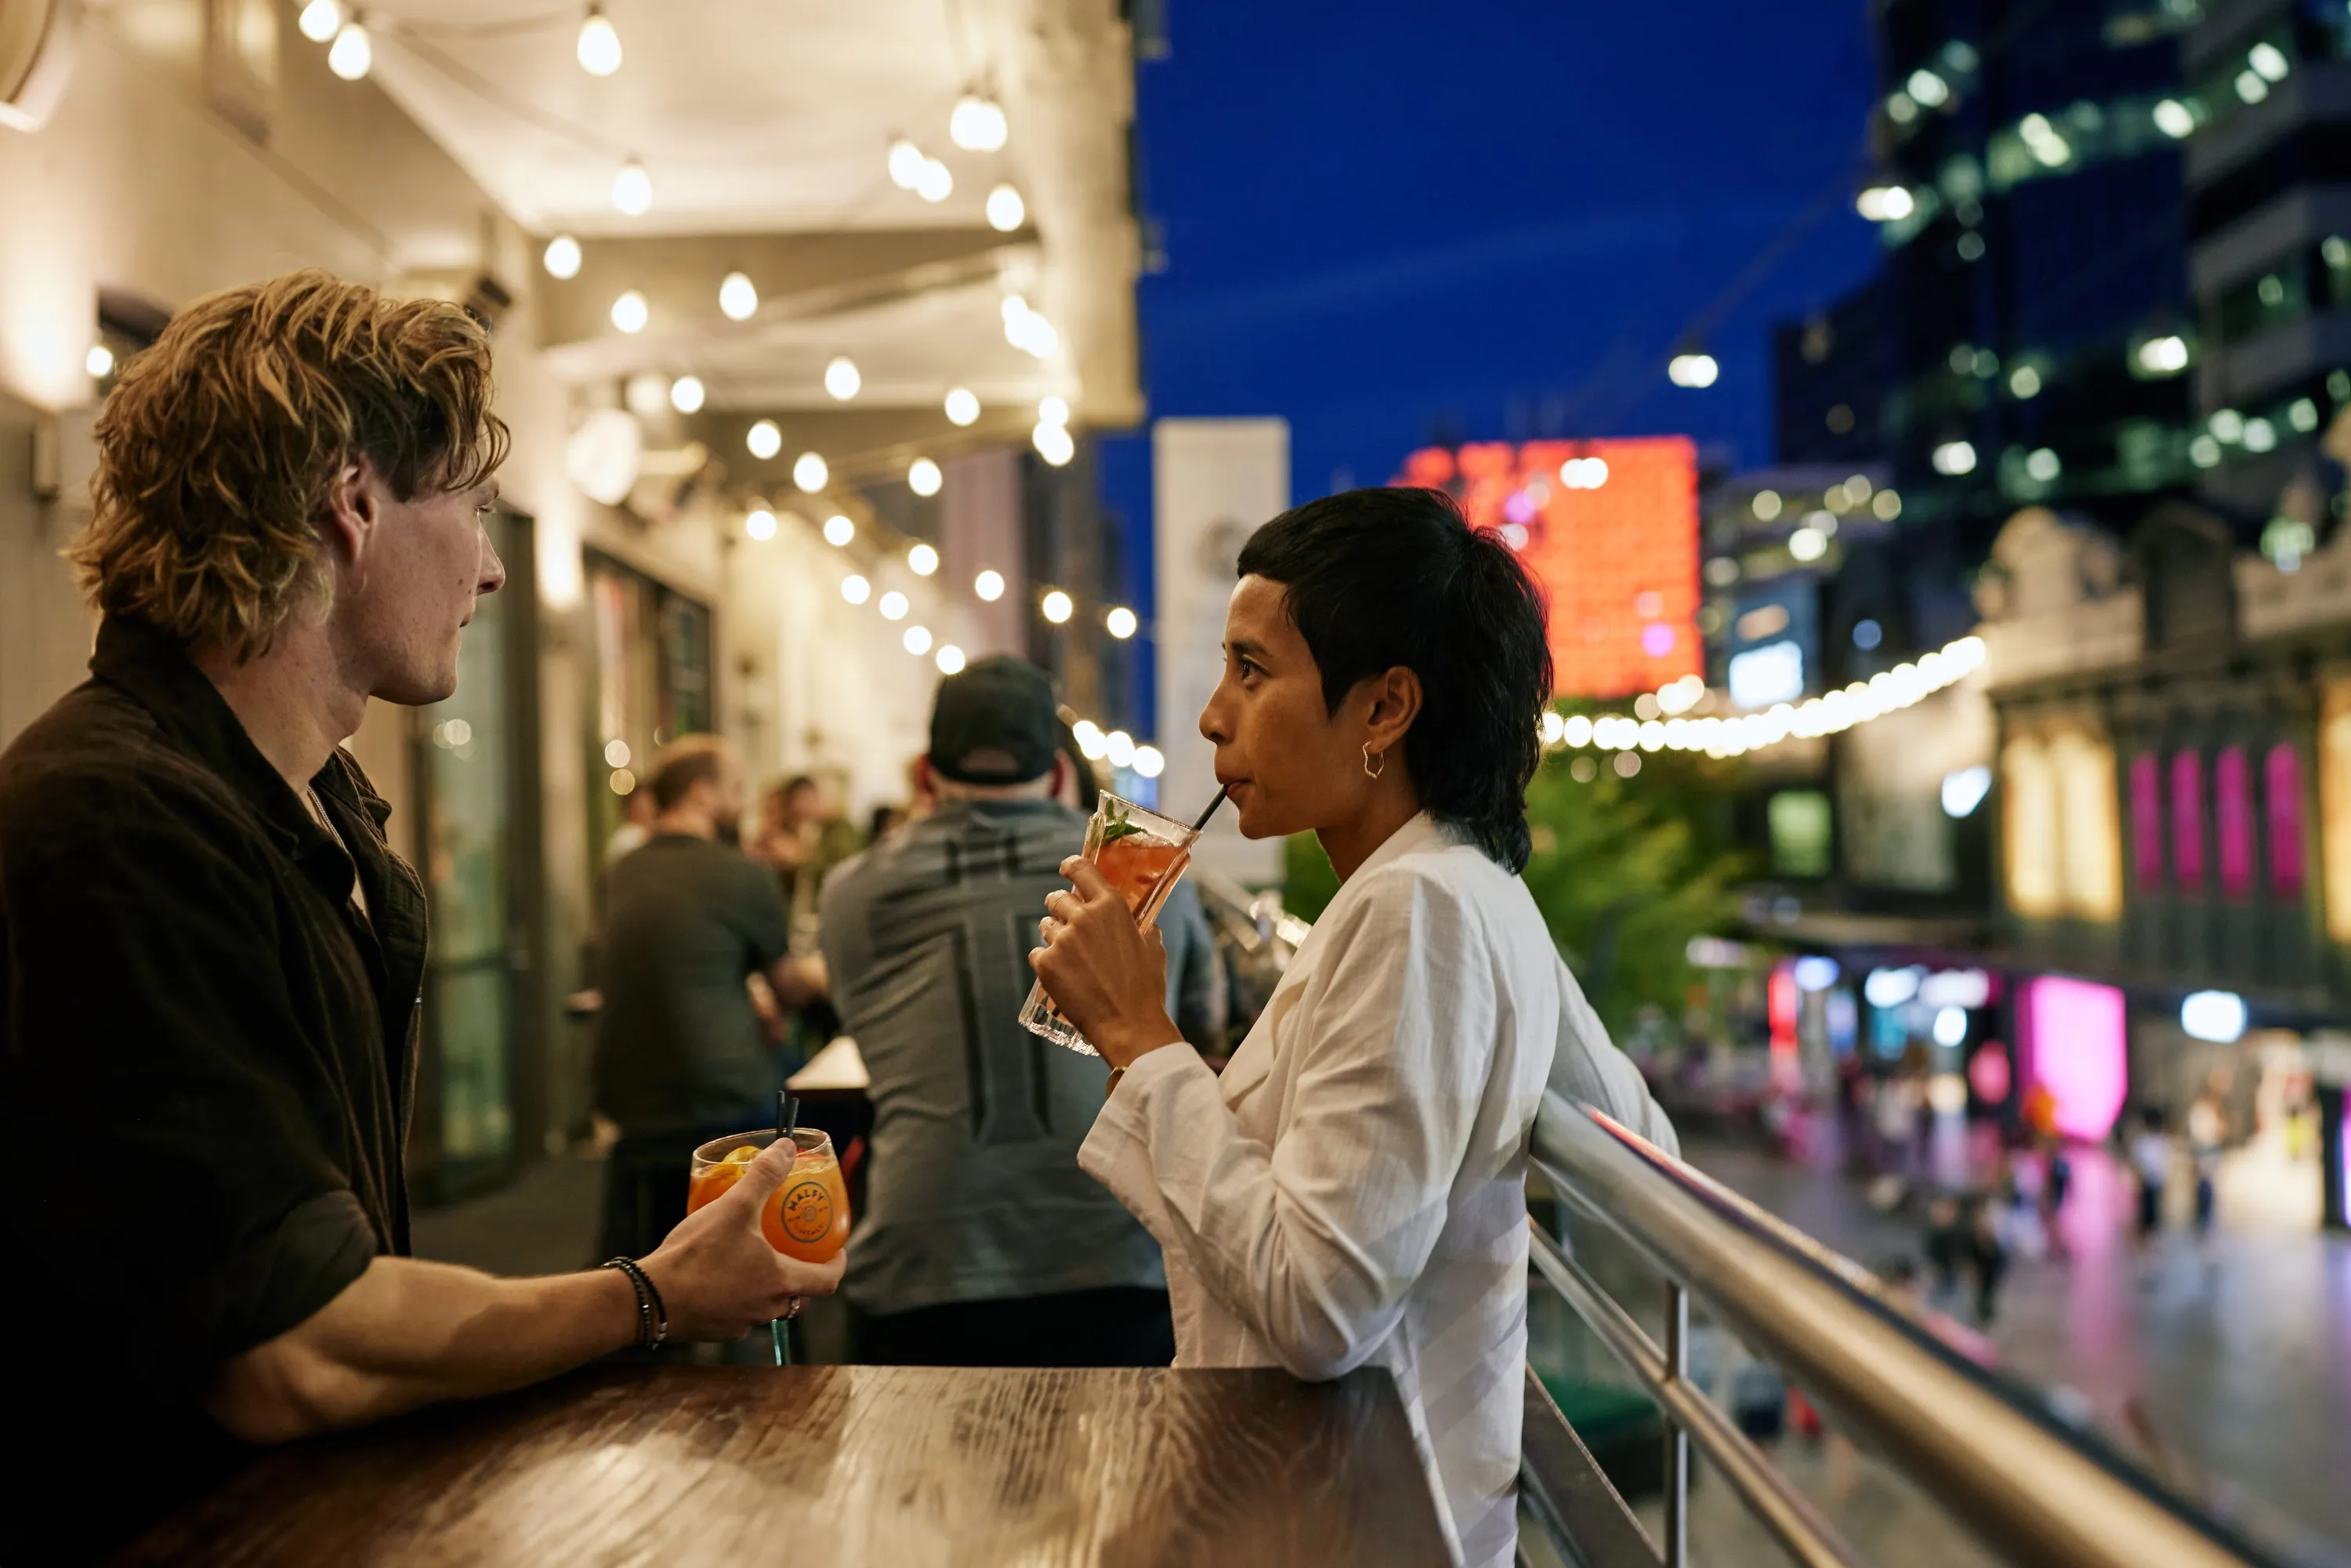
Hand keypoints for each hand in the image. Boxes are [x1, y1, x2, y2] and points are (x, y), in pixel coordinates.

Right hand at [638, 1139, 844, 1340]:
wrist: (649, 1298)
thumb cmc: (697, 1254)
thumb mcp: (734, 1207)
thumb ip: (764, 1177)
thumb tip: (787, 1149)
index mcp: (781, 1282)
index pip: (828, 1281)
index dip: (837, 1264)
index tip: (835, 1250)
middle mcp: (767, 1309)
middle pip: (800, 1296)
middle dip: (802, 1273)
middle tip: (795, 1249)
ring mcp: (741, 1324)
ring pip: (768, 1306)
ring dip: (769, 1285)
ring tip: (757, 1258)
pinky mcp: (716, 1331)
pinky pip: (739, 1314)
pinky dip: (739, 1297)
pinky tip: (722, 1276)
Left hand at [1029, 856, 1179, 1069]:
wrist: (1129, 1024)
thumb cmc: (1146, 988)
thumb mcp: (1153, 947)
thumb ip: (1142, 928)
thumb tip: (1139, 924)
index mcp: (1110, 906)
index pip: (1080, 869)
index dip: (1070, 866)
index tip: (1065, 869)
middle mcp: (1082, 917)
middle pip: (1057, 899)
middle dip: (1061, 908)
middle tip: (1069, 923)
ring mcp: (1061, 940)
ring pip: (1046, 926)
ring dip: (1054, 935)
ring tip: (1070, 955)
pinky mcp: (1045, 964)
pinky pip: (1037, 953)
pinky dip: (1047, 961)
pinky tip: (1063, 974)